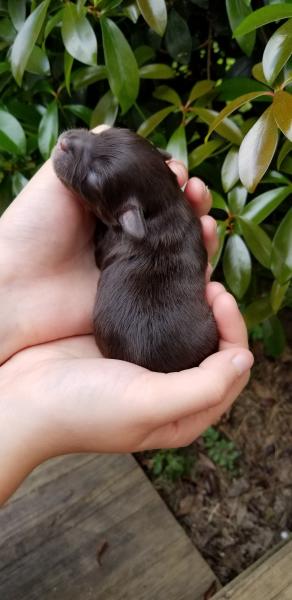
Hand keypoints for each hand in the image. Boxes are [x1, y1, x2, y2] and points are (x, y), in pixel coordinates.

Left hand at [0, 136, 213, 363]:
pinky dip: (196, 259)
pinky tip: (204, 243)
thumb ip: (85, 153)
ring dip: (198, 225)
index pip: (149, 187)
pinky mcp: (137, 288)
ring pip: (177, 242)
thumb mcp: (55, 177)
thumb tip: (111, 129)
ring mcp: (132, 262)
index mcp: (105, 205)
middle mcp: (122, 231)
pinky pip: (176, 275)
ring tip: (205, 217)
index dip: (168, 177)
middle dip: (189, 198)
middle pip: (169, 212)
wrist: (20, 286)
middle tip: (194, 192)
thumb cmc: (33, 227)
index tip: (176, 171)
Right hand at [0, 283, 252, 502]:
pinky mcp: (125, 344)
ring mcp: (147, 365)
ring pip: (189, 328)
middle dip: (221, 313)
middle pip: (215, 348)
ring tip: (195, 271)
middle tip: (209, 283)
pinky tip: (166, 275)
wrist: (21, 397)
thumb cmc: (81, 409)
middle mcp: (171, 390)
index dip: (234, 332)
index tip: (218, 298)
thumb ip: (202, 388)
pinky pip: (160, 316)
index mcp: (185, 413)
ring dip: (198, 300)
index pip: (232, 370)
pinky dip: (170, 295)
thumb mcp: (146, 405)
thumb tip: (243, 359)